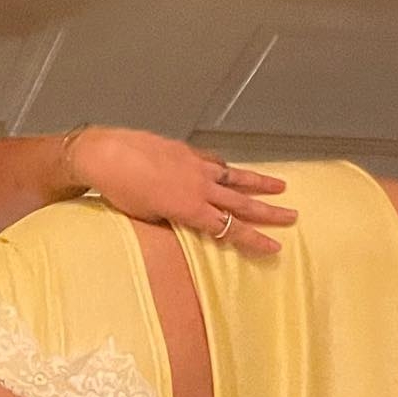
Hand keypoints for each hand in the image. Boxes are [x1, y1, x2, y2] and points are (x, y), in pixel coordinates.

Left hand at [66, 126, 296, 256]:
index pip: (230, 229)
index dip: (253, 239)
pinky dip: (225, 167)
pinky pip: (212, 160)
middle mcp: (199, 187)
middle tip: (292, 216)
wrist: (105, 154)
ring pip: (234, 176)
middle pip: (241, 202)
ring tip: (280, 186)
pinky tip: (231, 169)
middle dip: (268, 212)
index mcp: (190, 209)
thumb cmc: (120, 191)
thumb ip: (171, 220)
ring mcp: (194, 165)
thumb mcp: (146, 216)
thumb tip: (185, 222)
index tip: (274, 246)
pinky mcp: (185, 150)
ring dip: (258, 182)